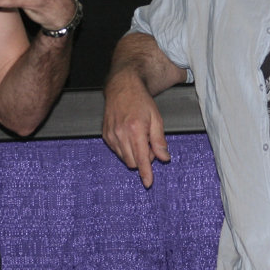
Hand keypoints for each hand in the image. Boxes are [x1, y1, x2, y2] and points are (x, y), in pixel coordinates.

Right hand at [102, 72, 170, 187]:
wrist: (122, 87)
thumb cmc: (140, 101)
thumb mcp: (156, 119)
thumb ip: (159, 140)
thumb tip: (164, 158)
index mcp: (135, 129)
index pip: (141, 158)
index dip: (145, 172)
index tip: (148, 183)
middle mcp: (120, 133)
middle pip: (133, 162)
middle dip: (143, 159)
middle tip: (149, 143)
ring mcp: (111, 135)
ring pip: (124, 158)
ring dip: (134, 153)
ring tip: (139, 136)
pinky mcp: (105, 135)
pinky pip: (117, 151)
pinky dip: (125, 148)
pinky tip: (129, 135)